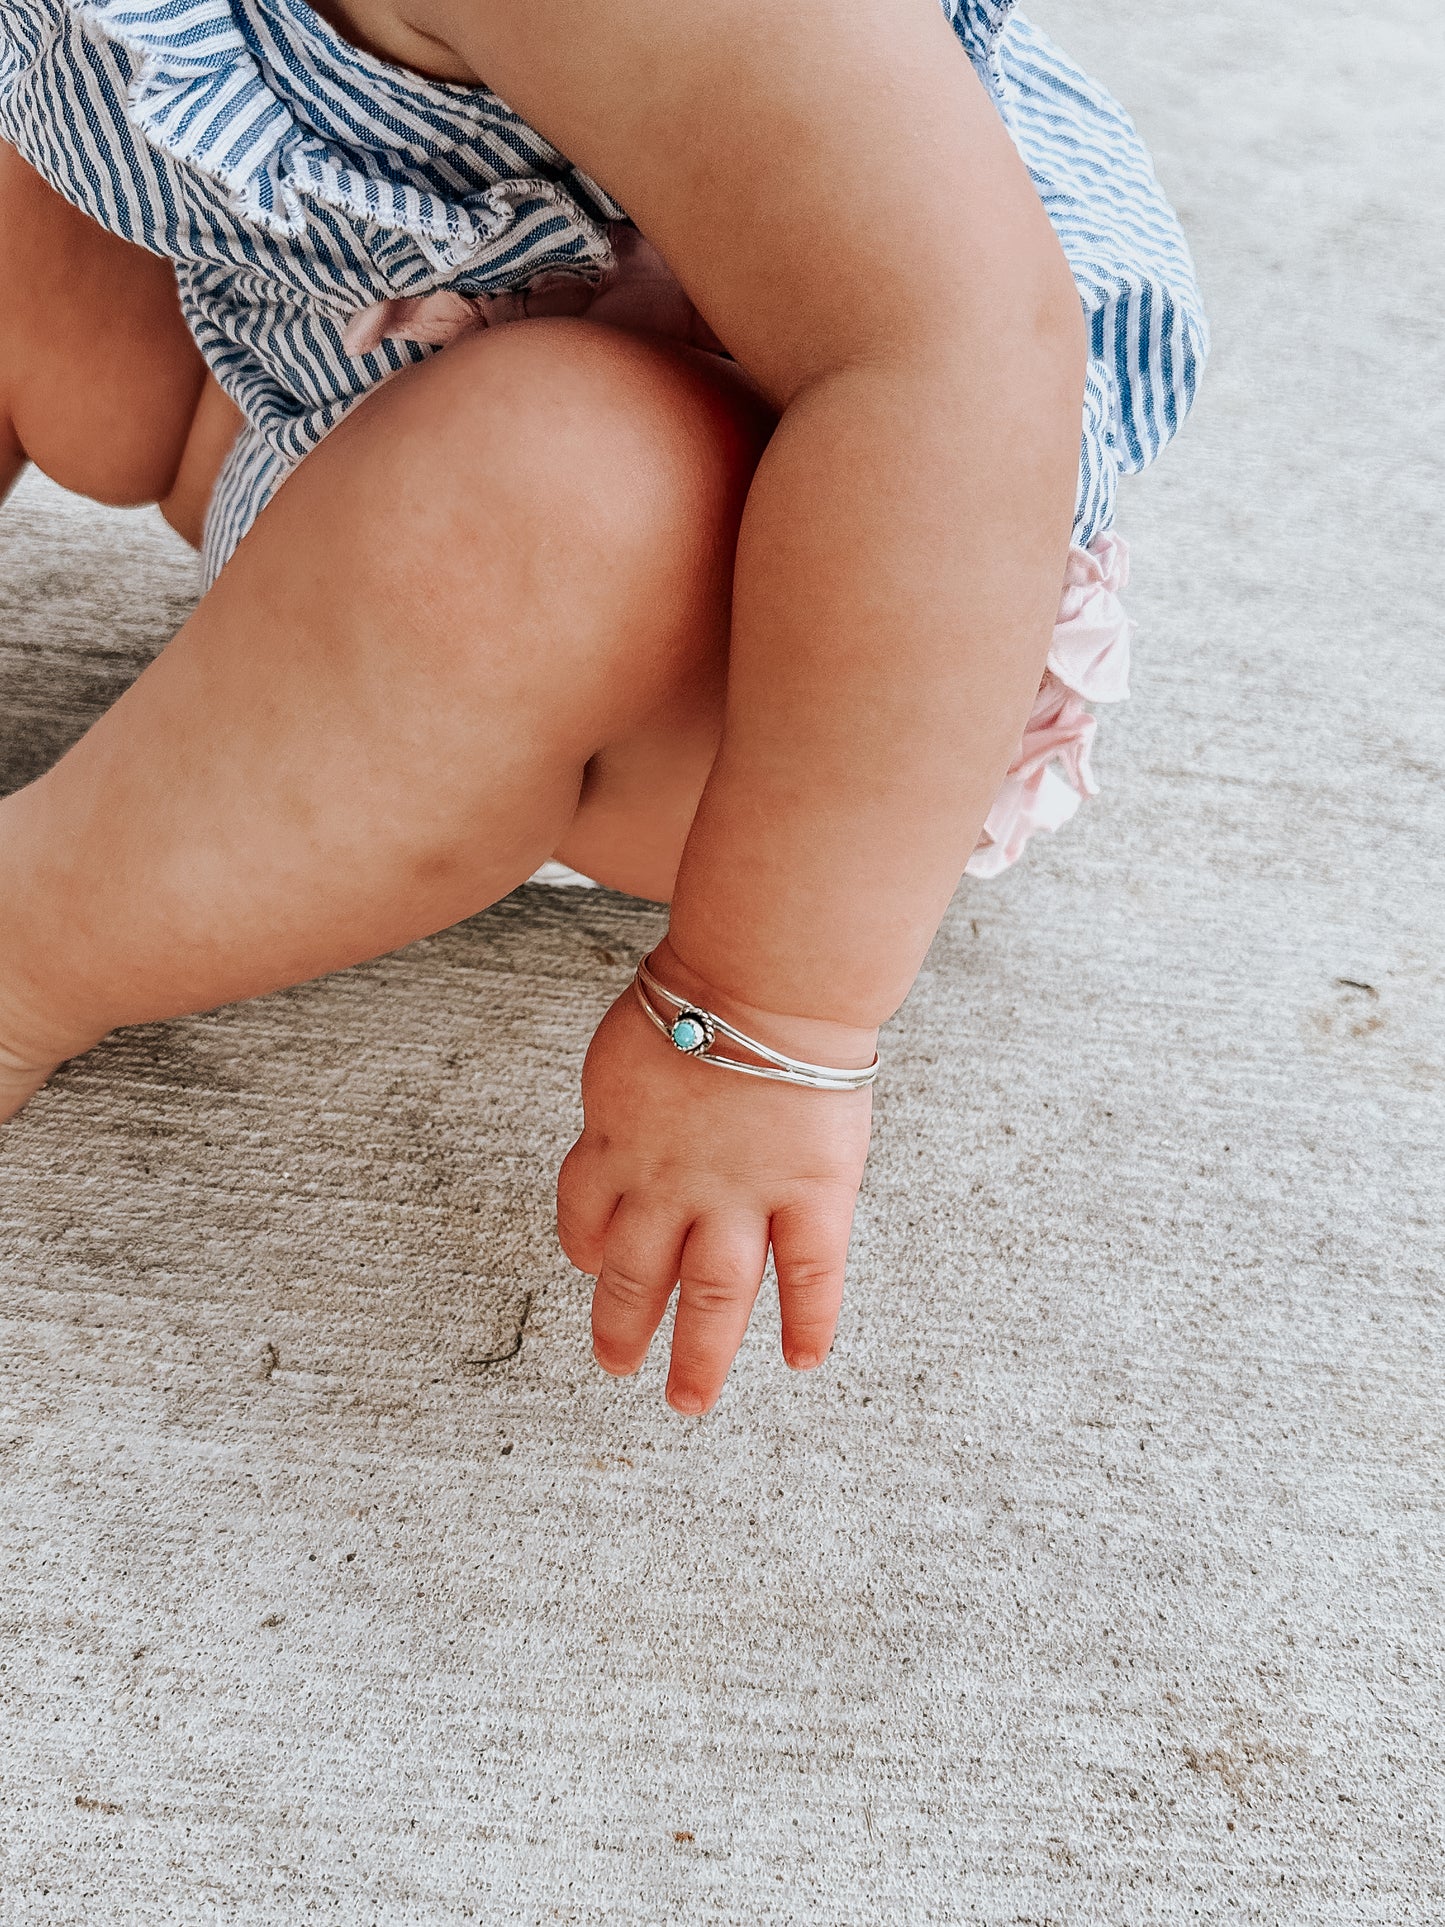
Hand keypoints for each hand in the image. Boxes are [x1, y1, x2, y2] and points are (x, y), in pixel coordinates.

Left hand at [556, 943, 874, 1413]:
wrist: (763, 981)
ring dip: (700, 1355)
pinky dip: (809, 1322)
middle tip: (618, 1365)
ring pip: (715, 1297)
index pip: (586, 1210)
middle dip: (624, 1327)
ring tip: (688, 1399)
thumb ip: (629, 1091)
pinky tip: (802, 1360)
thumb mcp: (631, 1038)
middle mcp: (669, 1186)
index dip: (585, 1243)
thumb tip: (624, 1113)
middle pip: (639, 1275)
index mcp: (617, 1141)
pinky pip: (809, 1275)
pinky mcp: (810, 1195)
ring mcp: (742, 1197)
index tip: (590, 1262)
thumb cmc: (701, 987)